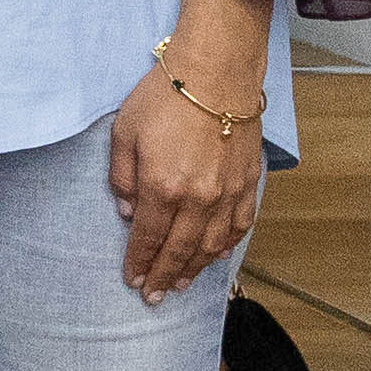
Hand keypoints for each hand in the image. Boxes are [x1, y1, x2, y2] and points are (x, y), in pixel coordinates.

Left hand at [108, 0, 272, 299]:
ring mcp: (227, 193)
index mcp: (162, 187)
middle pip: (179, 249)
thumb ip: (121, 178)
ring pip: (211, 245)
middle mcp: (198, 198)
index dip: (139, 262)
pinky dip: (226, 247)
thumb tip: (126, 213)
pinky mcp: (248, 184)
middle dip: (164, 276)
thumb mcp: (124, 133)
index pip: (147, 237)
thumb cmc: (164, 98)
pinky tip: (215, 257)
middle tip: (154, 297)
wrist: (216, 73)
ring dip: (195, 268)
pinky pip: (238, 227)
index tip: (132, 281)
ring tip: (181, 284)